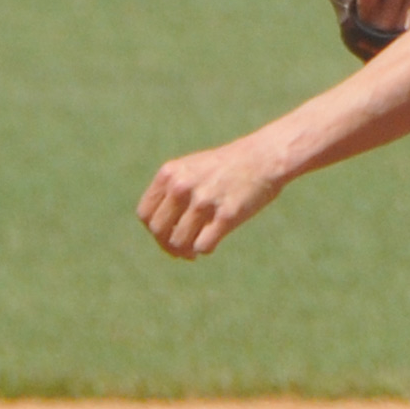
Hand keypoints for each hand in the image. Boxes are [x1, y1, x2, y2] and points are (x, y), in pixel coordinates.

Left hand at [136, 133, 281, 259]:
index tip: (167, 236)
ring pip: (179, 242)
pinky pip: (203, 246)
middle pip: (159, 231)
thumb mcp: (191, 169)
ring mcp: (204, 201)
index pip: (145, 215)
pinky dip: (205, 249)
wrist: (264, 157)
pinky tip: (212, 242)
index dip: (154, 231)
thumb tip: (160, 235)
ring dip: (187, 251)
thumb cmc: (227, 167)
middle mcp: (182, 186)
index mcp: (170, 173)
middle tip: (182, 249)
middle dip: (168, 245)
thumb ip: (172, 193)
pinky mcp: (226, 216)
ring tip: (195, 249)